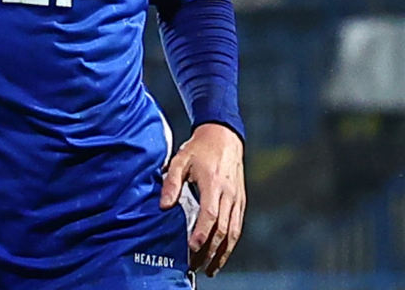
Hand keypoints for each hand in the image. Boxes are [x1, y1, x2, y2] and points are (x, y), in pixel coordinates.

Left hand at [160, 123, 245, 276]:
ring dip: (222, 252)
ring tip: (210, 268)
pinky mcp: (241, 200)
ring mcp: (237, 198)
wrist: (224, 136)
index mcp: (213, 182)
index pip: (210, 214)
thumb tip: (164, 206)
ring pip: (233, 232)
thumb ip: (171, 182)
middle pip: (222, 228)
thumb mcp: (181, 159)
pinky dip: (231, 243)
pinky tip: (222, 254)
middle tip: (195, 265)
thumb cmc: (199, 148)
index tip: (192, 248)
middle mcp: (228, 193)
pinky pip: (238, 226)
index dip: (201, 233)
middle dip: (209, 250)